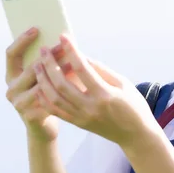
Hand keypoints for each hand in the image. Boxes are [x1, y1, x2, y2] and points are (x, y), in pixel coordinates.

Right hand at [5, 27, 70, 142]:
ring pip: (40, 83)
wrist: (44, 127)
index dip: (22, 40)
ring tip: (74, 62)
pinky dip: (62, 88)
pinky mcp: (30, 115)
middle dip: (49, 56)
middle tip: (64, 46)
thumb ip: (46, 60)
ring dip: (59, 72)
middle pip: (30, 67)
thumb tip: (61, 37)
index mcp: (11, 75)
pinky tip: (75, 81)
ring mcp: (18, 103)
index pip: (11, 54)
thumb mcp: (42, 75)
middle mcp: (11, 88)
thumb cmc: (47, 94)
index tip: (37, 28)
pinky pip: (47, 99)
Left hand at [33, 34, 157, 147]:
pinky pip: (56, 111)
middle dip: (50, 65)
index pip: (82, 69)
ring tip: (37, 65)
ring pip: (55, 98)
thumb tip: (82, 57)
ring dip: (43, 80)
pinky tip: (40, 86)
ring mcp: (83, 117)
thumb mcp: (123, 83)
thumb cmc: (134, 105)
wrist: (135, 135)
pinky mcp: (79, 124)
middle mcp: (91, 107)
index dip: (71, 51)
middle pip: (62, 84)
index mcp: (105, 94)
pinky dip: (45, 98)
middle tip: (44, 50)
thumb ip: (102, 70)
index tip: (63, 37)